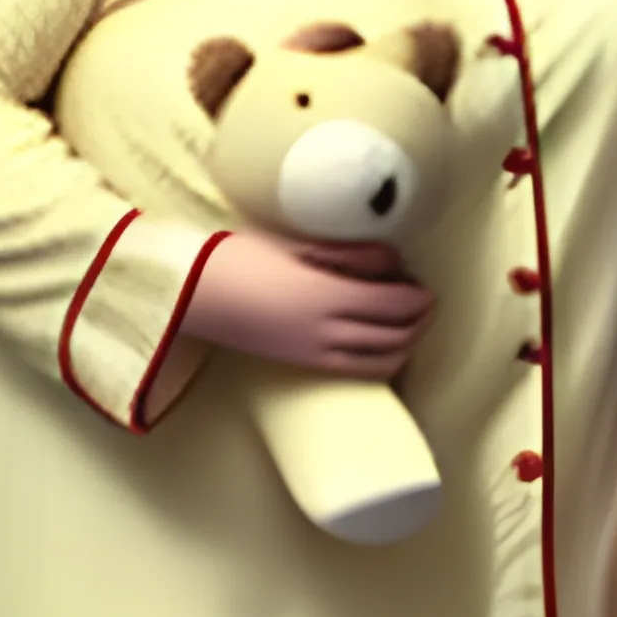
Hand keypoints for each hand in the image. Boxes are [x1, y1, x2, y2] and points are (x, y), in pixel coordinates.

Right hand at [180, 232, 434, 379]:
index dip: (419, 299)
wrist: (189, 293)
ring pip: (382, 361)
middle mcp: (324, 333)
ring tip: (409, 322)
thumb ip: (353, 254)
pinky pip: (357, 372)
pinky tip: (381, 342)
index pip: (395, 305)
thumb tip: (397, 262)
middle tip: (425, 302)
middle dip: (420, 321)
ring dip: (406, 343)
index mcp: (325, 297)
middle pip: (396, 337)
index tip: (426, 287)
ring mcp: (313, 354)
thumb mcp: (299, 244)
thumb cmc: (240, 256)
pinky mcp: (302, 364)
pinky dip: (381, 361)